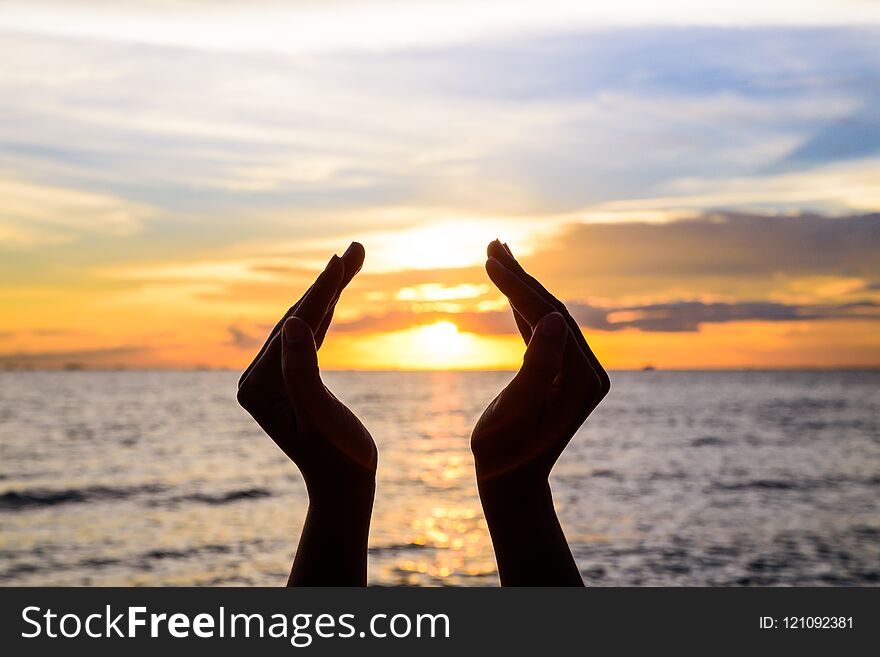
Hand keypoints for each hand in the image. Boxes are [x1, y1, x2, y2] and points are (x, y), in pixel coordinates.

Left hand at [237, 242, 376, 584]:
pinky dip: (325, 313)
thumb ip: (303, 368)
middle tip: (356, 248)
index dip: (321, 293)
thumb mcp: (321, 415)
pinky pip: (309, 338)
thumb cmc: (338, 456)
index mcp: (257, 386)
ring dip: (329, 293)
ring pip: (304, 324)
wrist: (345, 486)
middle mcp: (257, 378)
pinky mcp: (290, 379)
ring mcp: (272, 378)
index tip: (342, 259)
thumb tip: (293, 321)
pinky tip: (336, 293)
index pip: (293, 329)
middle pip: (296, 320)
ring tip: (352, 258)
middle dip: (328, 284)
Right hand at [471, 240, 609, 585]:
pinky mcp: (563, 374)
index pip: (550, 318)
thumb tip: (553, 316)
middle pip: (553, 310)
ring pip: (548, 317)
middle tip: (493, 244)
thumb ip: (538, 365)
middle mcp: (589, 370)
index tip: (489, 260)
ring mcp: (578, 372)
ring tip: (497, 255)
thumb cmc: (506, 453)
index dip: (518, 287)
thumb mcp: (516, 411)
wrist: (512, 483)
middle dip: (521, 277)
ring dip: (522, 287)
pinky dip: (524, 310)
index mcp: (584, 378)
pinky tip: (510, 291)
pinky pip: (543, 334)